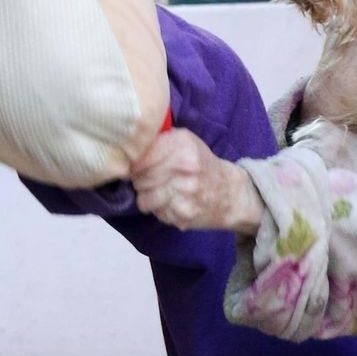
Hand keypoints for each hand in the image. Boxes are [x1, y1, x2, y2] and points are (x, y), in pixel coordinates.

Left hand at [129, 128, 261, 233]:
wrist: (230, 193)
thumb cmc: (203, 165)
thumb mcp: (187, 142)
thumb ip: (159, 141)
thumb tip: (126, 149)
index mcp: (183, 146)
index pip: (140, 156)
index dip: (133, 163)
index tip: (135, 166)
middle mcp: (184, 168)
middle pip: (140, 177)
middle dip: (139, 180)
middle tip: (149, 179)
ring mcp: (184, 194)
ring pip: (144, 198)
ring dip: (147, 196)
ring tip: (159, 191)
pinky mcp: (183, 214)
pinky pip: (156, 212)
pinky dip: (159, 209)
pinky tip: (171, 202)